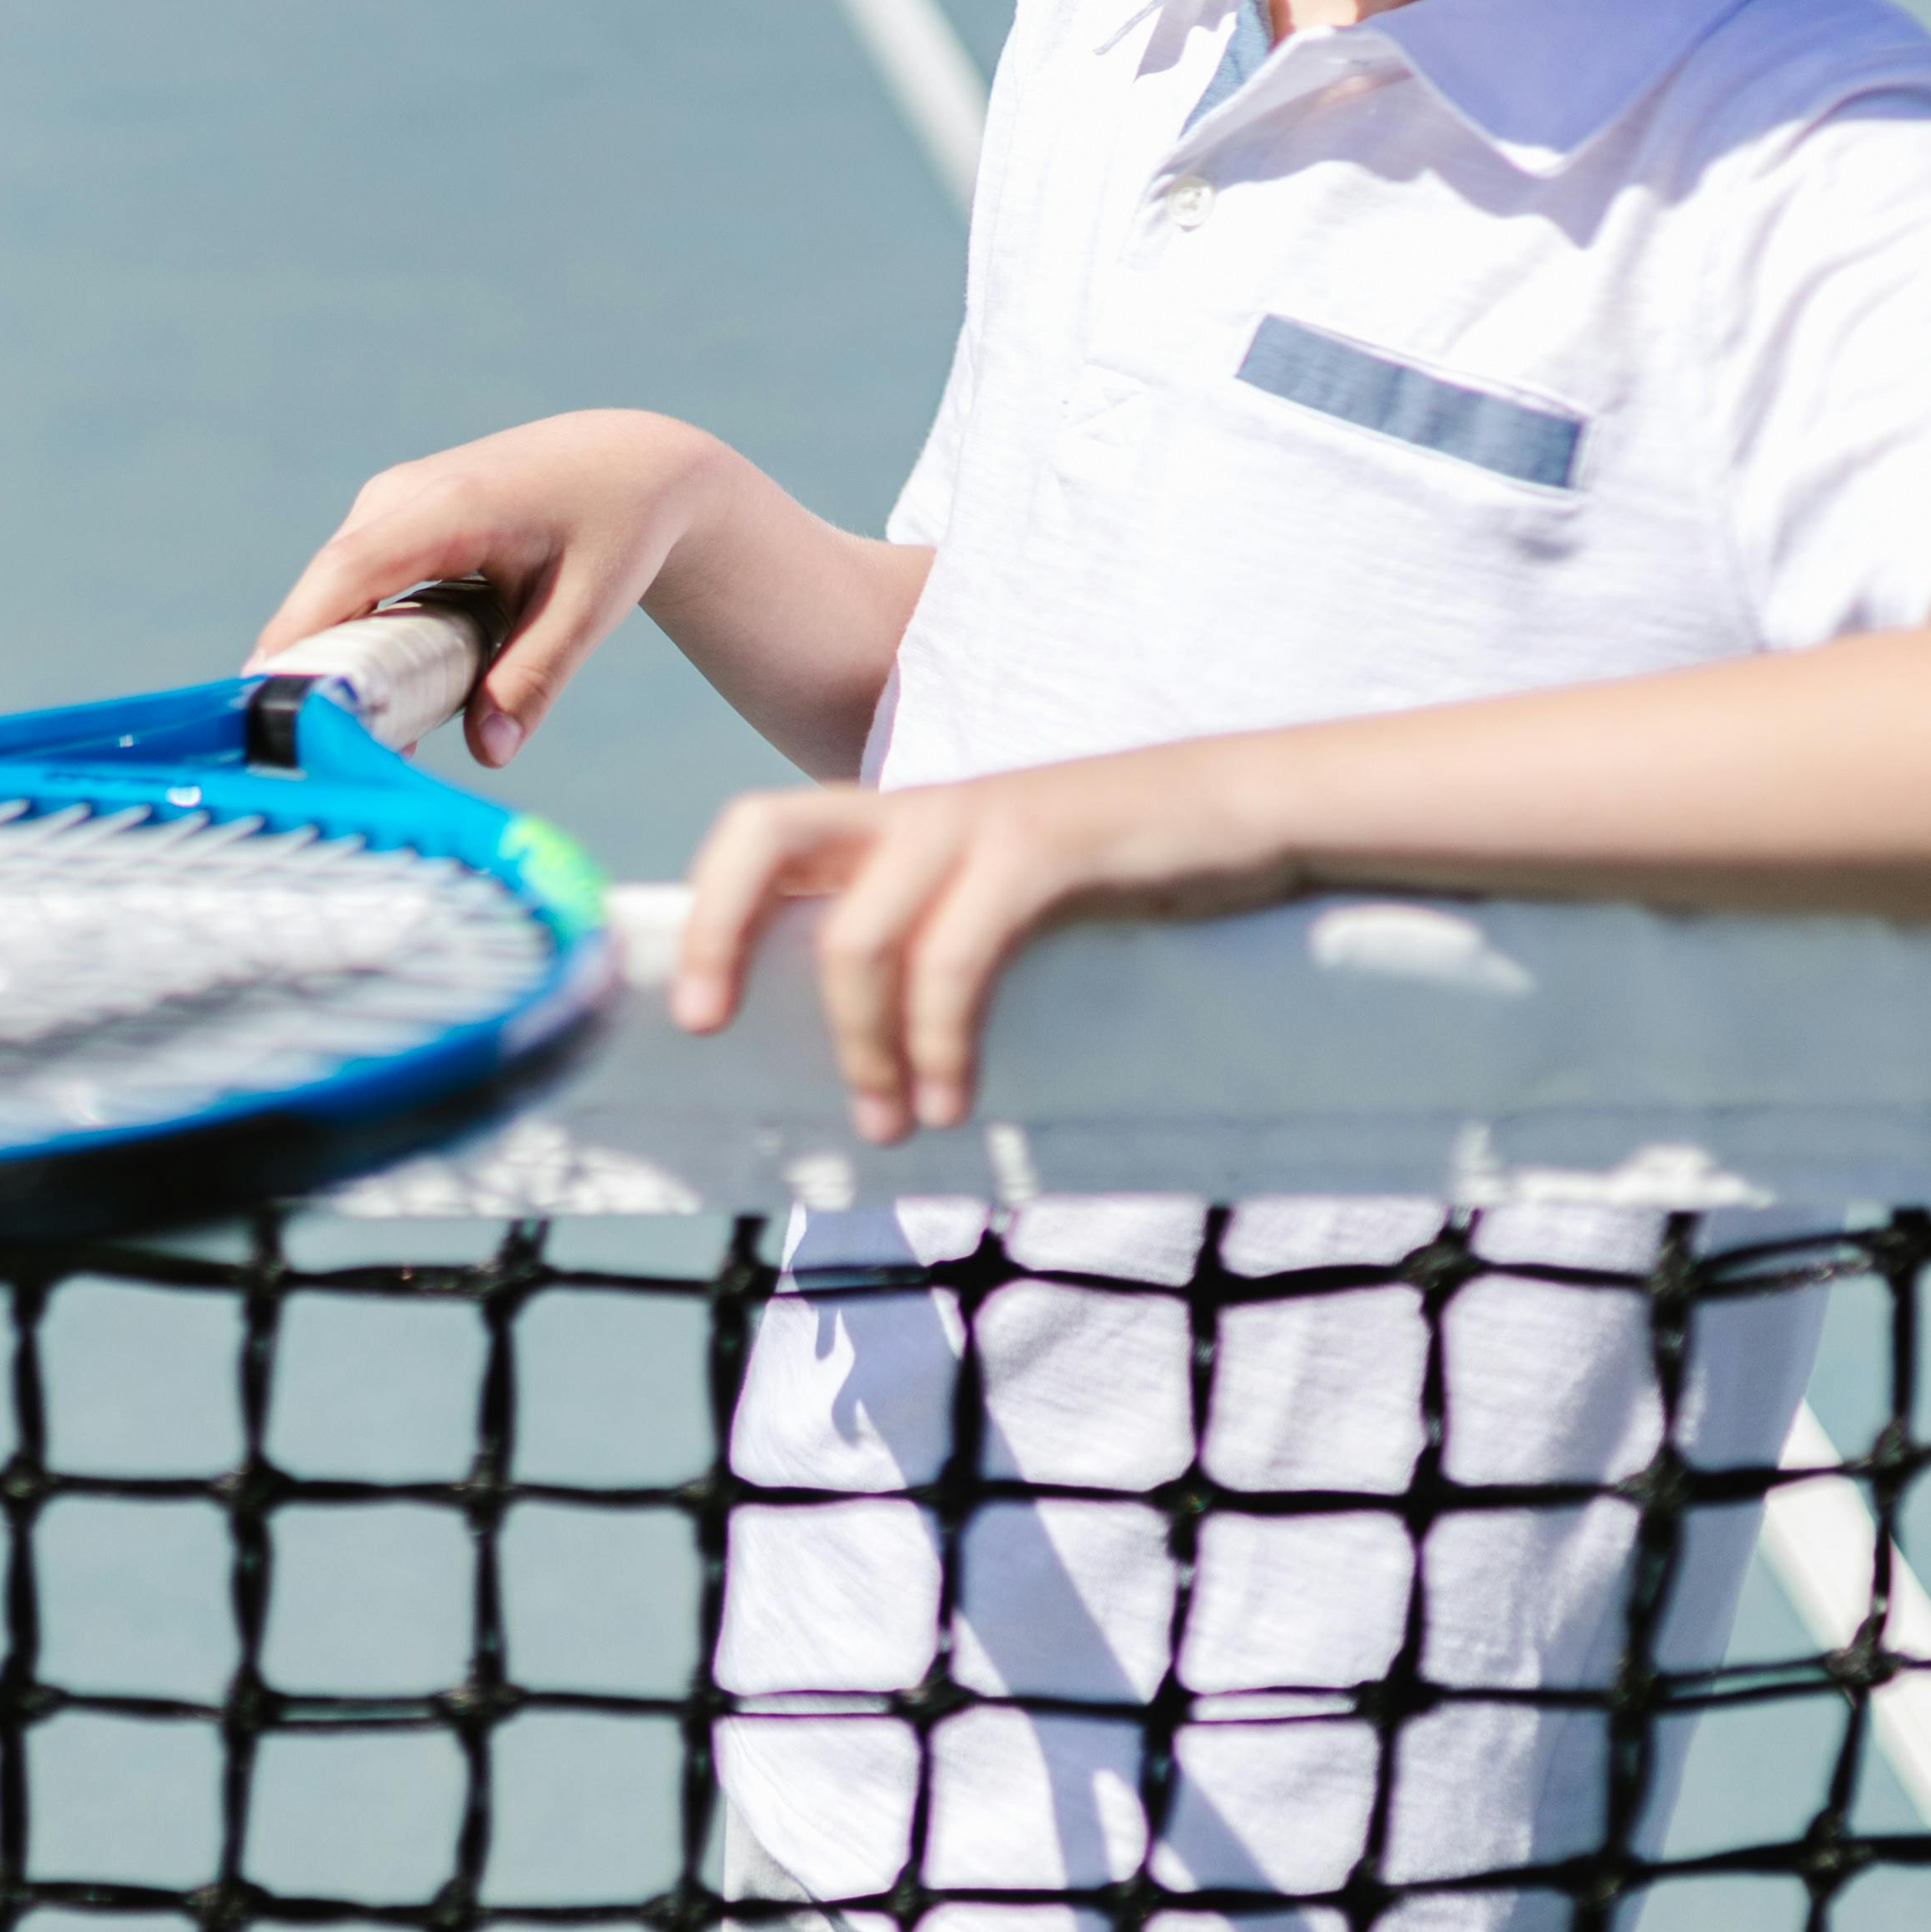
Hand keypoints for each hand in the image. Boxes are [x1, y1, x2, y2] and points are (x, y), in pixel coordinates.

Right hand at [254, 412, 748, 771]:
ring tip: (351, 739)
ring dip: (339, 658)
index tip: (266, 695)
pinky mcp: (394, 523)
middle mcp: (402, 497)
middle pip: (330, 589)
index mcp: (451, 507)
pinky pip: (357, 586)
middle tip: (312, 751)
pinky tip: (381, 698)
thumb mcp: (586, 609)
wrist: (626, 463)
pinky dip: (360, 638)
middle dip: (315, 668)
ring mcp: (391, 505)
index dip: (301, 633)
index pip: (350, 571)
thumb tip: (489, 755)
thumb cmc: (612, 529)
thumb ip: (533, 681)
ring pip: (338, 591)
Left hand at [670, 762, 1301, 1144]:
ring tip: (887, 1126)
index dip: (701, 908)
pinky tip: (950, 1099)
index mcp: (894, 822)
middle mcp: (914, 808)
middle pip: (761, 832)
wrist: (1247, 805)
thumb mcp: (1002, 901)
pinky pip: (954, 955)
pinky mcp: (1042, 849)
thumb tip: (866, 1070)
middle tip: (710, 1026)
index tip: (683, 1009)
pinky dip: (935, 1038)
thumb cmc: (1122, 875)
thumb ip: (931, 946)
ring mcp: (975, 820)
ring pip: (856, 929)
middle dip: (717, 928)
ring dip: (858, 1045)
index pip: (760, 834)